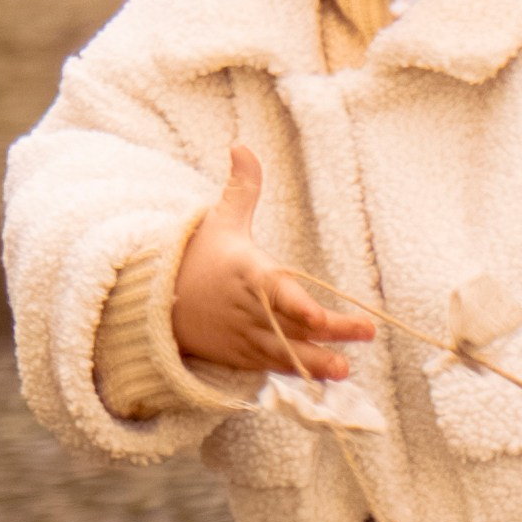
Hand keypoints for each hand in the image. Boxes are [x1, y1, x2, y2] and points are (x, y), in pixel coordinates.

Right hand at [172, 146, 374, 376]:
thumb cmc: (199, 255)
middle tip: (365, 332)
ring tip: (347, 368)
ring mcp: (243, 335)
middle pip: (291, 323)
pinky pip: (272, 366)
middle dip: (328, 332)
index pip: (275, 290)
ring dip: (317, 361)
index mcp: (247, 272)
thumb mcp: (220, 220)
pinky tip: (329, 376)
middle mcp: (247, 308)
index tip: (321, 316)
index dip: (298, 306)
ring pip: (284, 352)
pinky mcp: (241, 355)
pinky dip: (298, 372)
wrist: (156, 300)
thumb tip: (242, 146)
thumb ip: (242, 188)